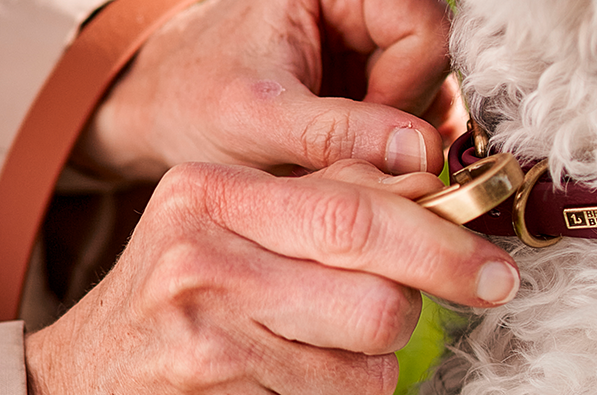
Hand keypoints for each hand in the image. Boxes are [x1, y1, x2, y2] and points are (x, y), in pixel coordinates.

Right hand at [25, 161, 517, 394]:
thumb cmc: (162, 318)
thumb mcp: (213, 231)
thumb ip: (317, 205)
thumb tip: (433, 194)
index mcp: (208, 204)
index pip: (360, 216)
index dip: (445, 246)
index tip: (494, 272)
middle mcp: (208, 277)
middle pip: (384, 305)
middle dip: (399, 321)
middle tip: (374, 323)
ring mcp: (222, 366)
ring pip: (372, 377)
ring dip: (359, 378)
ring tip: (296, 369)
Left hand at [73, 0, 459, 181]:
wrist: (160, 118)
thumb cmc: (193, 101)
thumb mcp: (261, 122)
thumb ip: (339, 135)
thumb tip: (419, 154)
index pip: (426, 30)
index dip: (410, 90)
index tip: (371, 139)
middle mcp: (360, 11)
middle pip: (436, 70)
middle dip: (404, 126)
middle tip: (356, 165)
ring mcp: (367, 56)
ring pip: (428, 105)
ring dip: (396, 152)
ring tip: (340, 171)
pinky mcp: (366, 98)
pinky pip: (408, 132)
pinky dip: (385, 164)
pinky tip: (345, 177)